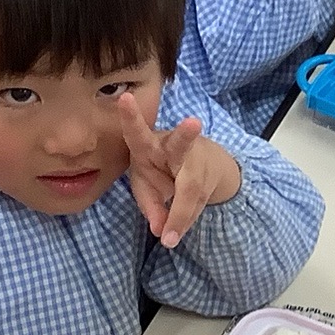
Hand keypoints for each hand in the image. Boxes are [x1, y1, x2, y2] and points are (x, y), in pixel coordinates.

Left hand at [117, 95, 242, 247]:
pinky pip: (196, 203)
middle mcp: (175, 149)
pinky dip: (184, 220)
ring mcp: (198, 163)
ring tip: (170, 237)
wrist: (207, 166)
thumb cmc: (162, 171)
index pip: (138, 132)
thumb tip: (160, 231)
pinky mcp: (210, 178)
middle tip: (194, 124)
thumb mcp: (148, 186)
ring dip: (181, 212)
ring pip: (192, 187)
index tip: (125, 98)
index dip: (131, 117)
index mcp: (148, 146)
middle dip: (186, 134)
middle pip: (181, 143)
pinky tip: (174, 233)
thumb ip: (151, 206)